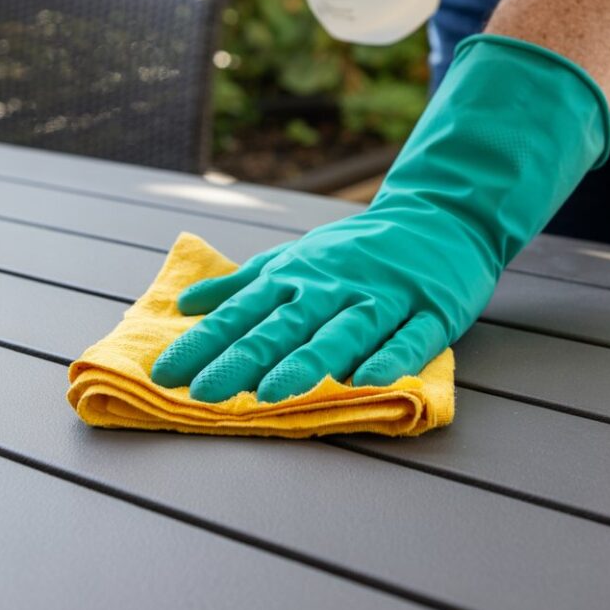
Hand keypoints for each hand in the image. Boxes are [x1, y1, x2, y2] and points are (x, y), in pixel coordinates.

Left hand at [150, 34, 609, 403]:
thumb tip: (186, 304)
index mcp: (300, 273)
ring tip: (270, 394)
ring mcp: (386, 295)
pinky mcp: (433, 310)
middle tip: (204, 393)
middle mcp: (336, 283)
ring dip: (306, 362)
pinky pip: (411, 337)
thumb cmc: (360, 248)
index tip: (167, 375)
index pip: (244, 311)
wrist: (442, 215)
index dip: (206, 342)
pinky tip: (368, 381)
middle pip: (285, 324)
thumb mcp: (298, 256)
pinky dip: (390, 358)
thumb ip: (244, 283)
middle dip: (242, 359)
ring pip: (342, 331)